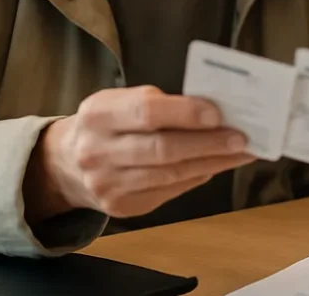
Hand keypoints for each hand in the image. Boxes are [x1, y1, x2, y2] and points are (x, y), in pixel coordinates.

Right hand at [23, 86, 254, 221]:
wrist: (66, 162)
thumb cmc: (108, 123)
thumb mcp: (121, 101)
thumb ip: (161, 104)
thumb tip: (216, 112)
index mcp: (99, 114)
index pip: (147, 113)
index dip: (186, 113)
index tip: (219, 114)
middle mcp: (98, 151)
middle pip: (163, 149)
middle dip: (209, 143)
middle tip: (242, 137)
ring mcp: (108, 184)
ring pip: (171, 174)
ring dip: (213, 162)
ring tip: (241, 152)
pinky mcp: (122, 206)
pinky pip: (170, 190)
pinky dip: (199, 176)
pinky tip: (218, 165)